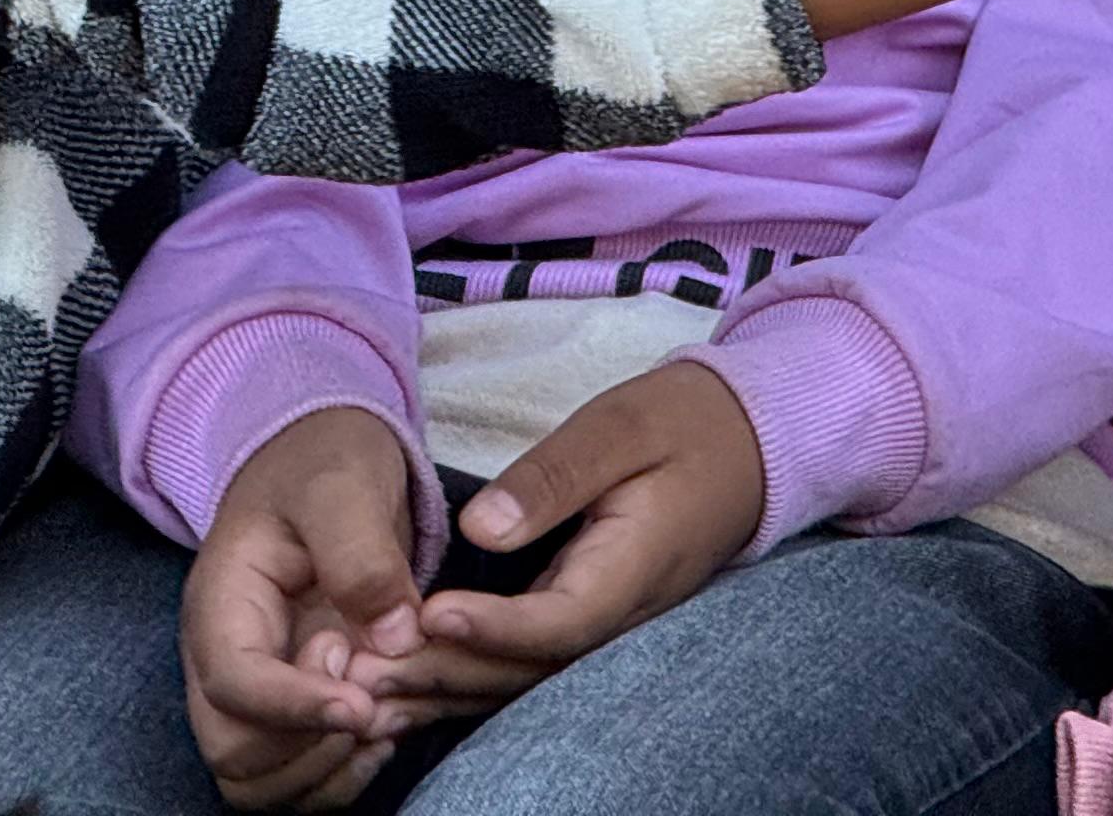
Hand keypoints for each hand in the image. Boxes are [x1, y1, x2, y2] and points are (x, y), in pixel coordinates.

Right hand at [182, 408, 425, 809]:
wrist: (322, 455)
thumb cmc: (324, 461)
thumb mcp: (343, 484)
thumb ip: (363, 553)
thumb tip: (393, 635)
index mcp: (222, 603)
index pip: (233, 686)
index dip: (293, 709)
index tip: (360, 705)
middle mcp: (226, 658)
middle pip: (235, 750)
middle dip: (308, 743)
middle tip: (375, 695)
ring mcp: (257, 685)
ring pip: (258, 779)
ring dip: (323, 770)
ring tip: (386, 717)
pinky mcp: (292, 700)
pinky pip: (294, 774)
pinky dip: (337, 775)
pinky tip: (388, 732)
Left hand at [362, 360, 766, 716]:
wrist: (751, 441)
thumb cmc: (686, 423)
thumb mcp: (623, 425)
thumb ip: (555, 476)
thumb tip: (480, 527)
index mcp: (638, 566)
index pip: (561, 620)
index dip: (493, 628)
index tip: (427, 613)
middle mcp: (623, 614)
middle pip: (530, 669)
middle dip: (446, 672)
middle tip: (362, 668)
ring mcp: (606, 624)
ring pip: (522, 680)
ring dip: (444, 688)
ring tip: (361, 688)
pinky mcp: (586, 619)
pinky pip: (523, 665)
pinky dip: (463, 678)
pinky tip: (405, 685)